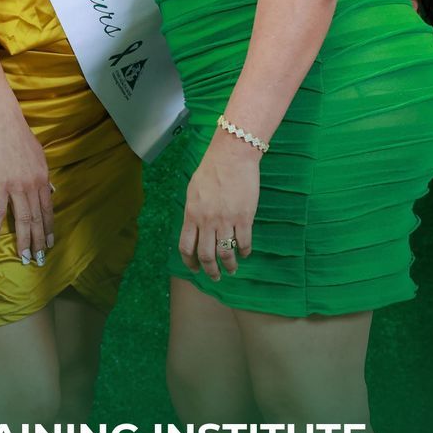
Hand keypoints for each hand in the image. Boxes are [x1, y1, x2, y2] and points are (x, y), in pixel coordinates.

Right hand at [0, 113, 53, 264]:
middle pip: (37, 220)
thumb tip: (50, 188)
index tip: (50, 244)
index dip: (49, 229)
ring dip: (24, 241)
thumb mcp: (40, 157)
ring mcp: (16, 188)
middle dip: (39, 242)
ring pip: (22, 220)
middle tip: (39, 259)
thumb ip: (44, 175)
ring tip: (24, 257)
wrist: (4, 125)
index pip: (48, 211)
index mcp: (43, 180)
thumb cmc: (21, 138)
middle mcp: (33, 187)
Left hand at [180, 134, 261, 279]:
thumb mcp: (193, 191)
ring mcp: (226, 220)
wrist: (232, 156)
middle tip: (215, 277)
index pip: (186, 246)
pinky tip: (245, 253)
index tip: (195, 269)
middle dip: (210, 271)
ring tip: (232, 269)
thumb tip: (195, 228)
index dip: (190, 262)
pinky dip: (245, 252)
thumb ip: (194, 212)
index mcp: (192, 214)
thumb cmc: (211, 170)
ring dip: (230, 266)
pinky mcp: (244, 218)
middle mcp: (207, 221)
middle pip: (206, 256)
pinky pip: (244, 242)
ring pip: (226, 253)